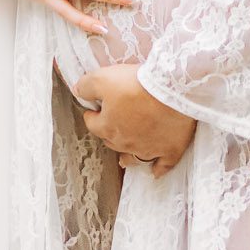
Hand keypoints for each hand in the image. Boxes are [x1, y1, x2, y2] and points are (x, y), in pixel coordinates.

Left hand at [74, 64, 196, 174]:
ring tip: (124, 158)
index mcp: (108, 127)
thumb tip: (77, 91)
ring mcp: (148, 149)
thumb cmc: (137, 84)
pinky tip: (155, 172)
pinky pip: (162, 166)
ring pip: (133, 158)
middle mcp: (125, 142)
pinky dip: (158, 169)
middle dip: (109, 132)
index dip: (92, 115)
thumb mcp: (103, 78)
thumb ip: (86, 86)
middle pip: (111, 141)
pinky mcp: (169, 150)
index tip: (94, 109)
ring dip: (127, 156)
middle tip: (113, 121)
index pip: (92, 124)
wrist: (172, 90)